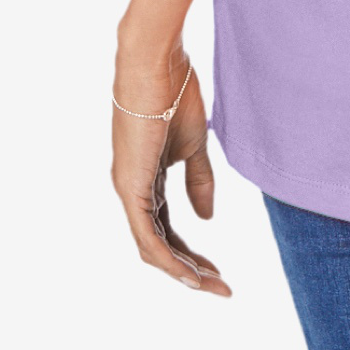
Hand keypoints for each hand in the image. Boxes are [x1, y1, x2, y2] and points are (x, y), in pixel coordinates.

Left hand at [111, 47, 231, 295]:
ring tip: (212, 285)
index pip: (167, 226)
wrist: (156, 63)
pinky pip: (148, 235)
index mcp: (146, 177)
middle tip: (220, 286)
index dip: (192, 250)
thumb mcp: (194, 143)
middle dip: (190, 268)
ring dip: (182, 270)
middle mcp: (132, 189)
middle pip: (160, 243)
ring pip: (153, 246)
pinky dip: (168, 257)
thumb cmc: (174, 92)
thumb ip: (198, 180)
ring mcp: (129, 189)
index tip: (219, 268)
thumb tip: (206, 218)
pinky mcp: (131, 186)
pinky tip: (190, 273)